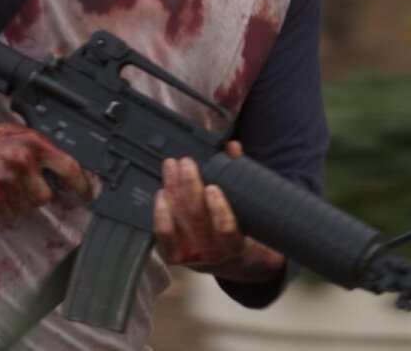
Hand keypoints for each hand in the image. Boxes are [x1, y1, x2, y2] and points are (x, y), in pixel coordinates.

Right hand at [0, 121, 91, 220]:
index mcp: (34, 143)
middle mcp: (22, 161)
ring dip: (18, 204)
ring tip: (5, 186)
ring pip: (26, 209)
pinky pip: (8, 215)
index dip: (82, 186)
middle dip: (36, 196)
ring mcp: (6, 180)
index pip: (69, 168)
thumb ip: (42, 153)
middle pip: (45, 197)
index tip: (87, 195)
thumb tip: (67, 174)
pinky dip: (3, 210)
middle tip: (24, 187)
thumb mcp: (20, 135)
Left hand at [153, 141, 246, 267]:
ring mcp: (191, 255)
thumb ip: (241, 178)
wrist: (234, 263)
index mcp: (236, 245)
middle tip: (187, 163)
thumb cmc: (242, 231)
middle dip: (189, 186)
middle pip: (196, 218)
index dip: (218, 210)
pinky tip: (161, 192)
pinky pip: (162, 234)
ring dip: (173, 190)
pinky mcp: (173, 254)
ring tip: (171, 167)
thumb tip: (232, 147)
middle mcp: (213, 253)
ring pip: (178, 220)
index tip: (213, 188)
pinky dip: (160, 213)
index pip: (226, 230)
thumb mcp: (249, 211)